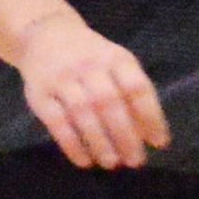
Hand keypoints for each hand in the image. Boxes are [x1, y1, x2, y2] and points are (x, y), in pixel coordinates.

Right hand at [15, 12, 169, 169]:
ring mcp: (62, 79)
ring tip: (111, 163)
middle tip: (135, 161)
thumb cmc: (91, 58)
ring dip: (99, 141)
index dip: (150, 116)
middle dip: (125, 135)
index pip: (136, 87)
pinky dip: (72, 144)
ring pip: (83, 112)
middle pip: (110, 102)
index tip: (158, 143)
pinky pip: (57, 122)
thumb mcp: (116, 63)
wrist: (45, 35)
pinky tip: (84, 161)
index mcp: (116, 58)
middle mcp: (90, 66)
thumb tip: (149, 136)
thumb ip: (132, 94)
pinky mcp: (40, 94)